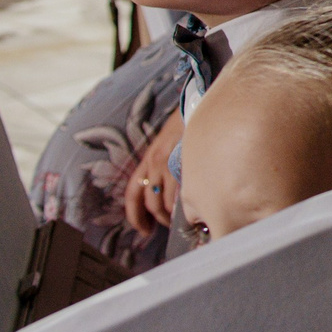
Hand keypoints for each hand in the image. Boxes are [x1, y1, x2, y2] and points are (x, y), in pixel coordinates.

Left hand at [122, 111, 184, 239]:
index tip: (143, 230)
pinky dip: (185, 205)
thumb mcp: (168, 144)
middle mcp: (153, 162)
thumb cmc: (187, 124)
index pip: (133, 195)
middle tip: (169, 225)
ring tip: (185, 219)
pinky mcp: (183, 161)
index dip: (135, 217)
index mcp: (147, 159)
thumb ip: (165, 165)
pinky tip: (194, 207)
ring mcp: (167, 162)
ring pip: (165, 202)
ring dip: (172, 215)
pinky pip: (180, 193)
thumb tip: (171, 191)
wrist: (198, 101)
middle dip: (158, 219)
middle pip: (150, 203)